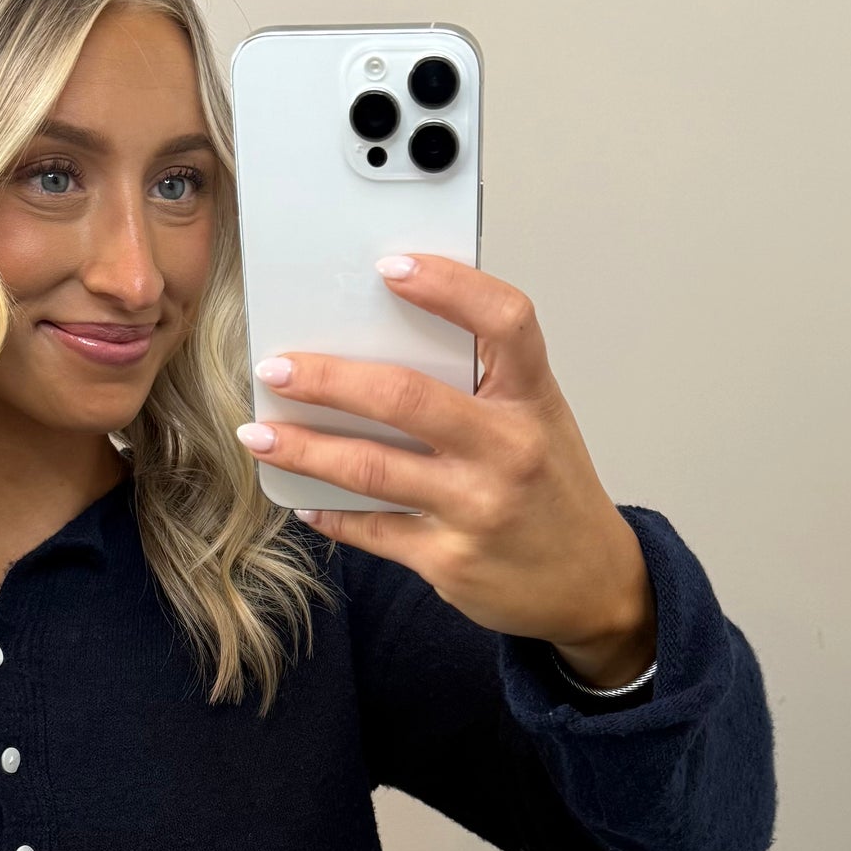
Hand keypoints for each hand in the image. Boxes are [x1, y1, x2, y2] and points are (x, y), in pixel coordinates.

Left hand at [235, 255, 656, 686]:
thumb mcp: (538, 421)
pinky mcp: (449, 561)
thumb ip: (481, 382)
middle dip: (329, 379)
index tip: (390, 267)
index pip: (505, 321)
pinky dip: (329, 512)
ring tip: (258, 435)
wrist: (591, 584)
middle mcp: (509, 450)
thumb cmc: (552, 490)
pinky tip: (301, 498)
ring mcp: (478, 509)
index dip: (449, 286)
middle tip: (277, 368)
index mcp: (533, 400)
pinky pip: (371, 530)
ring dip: (304, 448)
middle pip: (407, 398)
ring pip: (371, 469)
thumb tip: (381, 338)